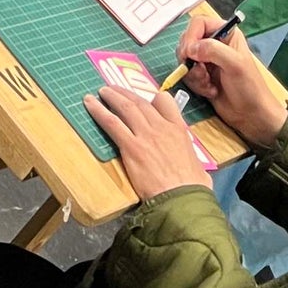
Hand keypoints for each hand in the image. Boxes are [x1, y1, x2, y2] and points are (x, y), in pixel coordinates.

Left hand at [86, 83, 210, 199]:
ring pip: (126, 107)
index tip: (145, 98)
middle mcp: (161, 127)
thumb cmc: (192, 188)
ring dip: (112, 97)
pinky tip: (90, 105)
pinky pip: (112, 123)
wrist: (182, 198)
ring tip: (102, 91)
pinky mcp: (131, 147)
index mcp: (178, 130)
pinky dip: (99, 111)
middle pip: (140, 102)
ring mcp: (145, 135)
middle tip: (114, 90)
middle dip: (125, 94)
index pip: (165, 102)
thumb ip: (188, 159)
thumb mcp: (198, 165)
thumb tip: (192, 169)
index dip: (153, 97)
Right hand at [176, 12, 287, 151]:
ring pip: (185, 59)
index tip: (189, 52)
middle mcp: (215, 44)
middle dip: (190, 58)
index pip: (199, 23)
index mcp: (226, 33)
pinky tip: (211, 91)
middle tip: (201, 72)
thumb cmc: (249, 87)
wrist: (251, 115)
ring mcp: (207, 61)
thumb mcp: (235, 65)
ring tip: (209, 84)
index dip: (191, 35)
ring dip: (194, 74)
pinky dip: (196, 84)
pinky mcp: (202, 76)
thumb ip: (213, 50)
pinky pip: (188, 74)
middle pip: (188, 40)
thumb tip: (190, 48)